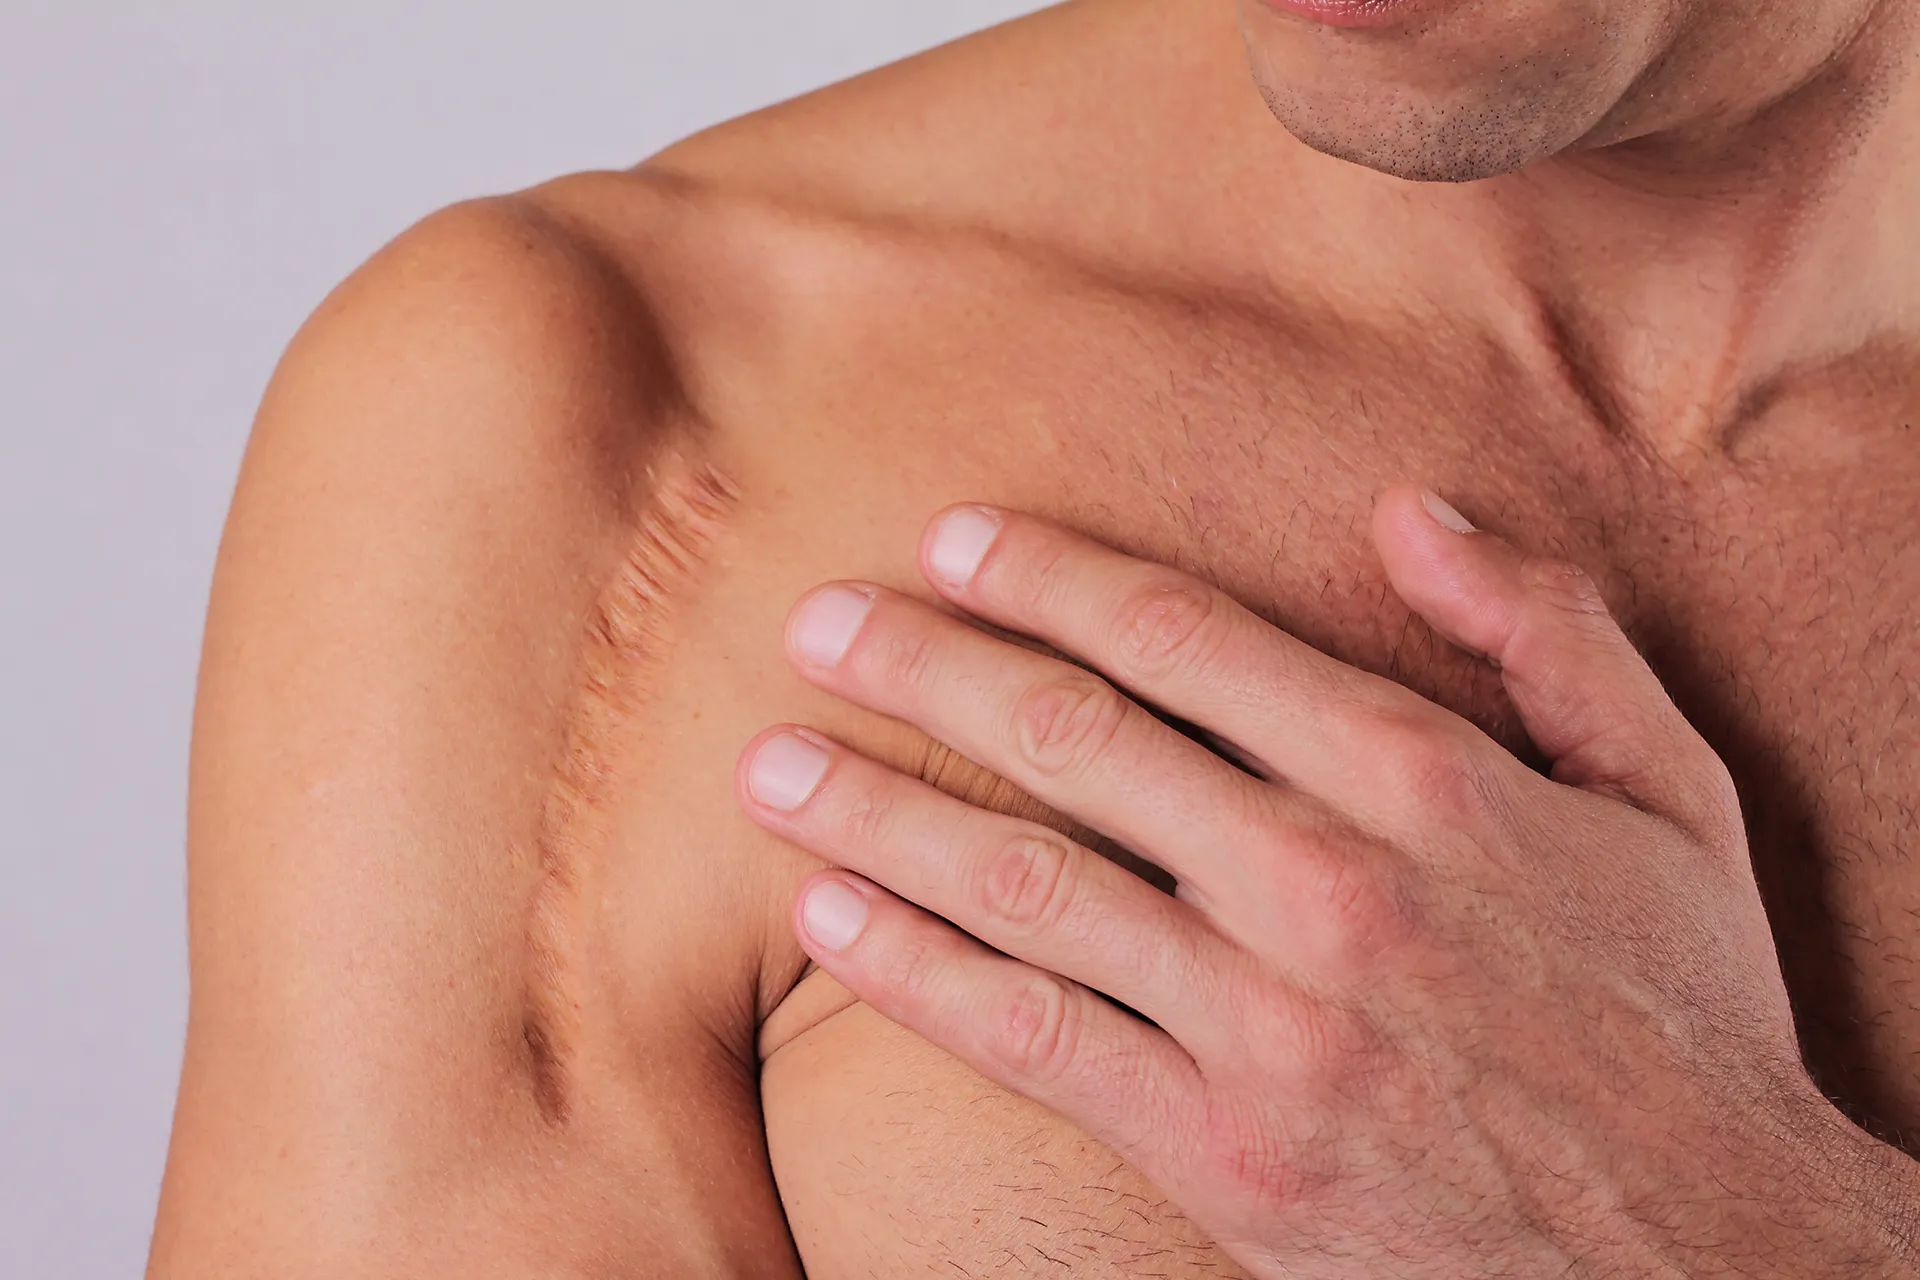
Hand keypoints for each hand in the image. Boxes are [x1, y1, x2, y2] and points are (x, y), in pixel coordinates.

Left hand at [736, 486, 1917, 1277]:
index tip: (950, 543)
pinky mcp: (1223, 1151)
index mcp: (1425, 780)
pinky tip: (829, 912)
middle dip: (924, 668)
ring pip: (1023, 881)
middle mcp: (1326, 883)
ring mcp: (1263, 1024)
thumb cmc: (1682, 1010)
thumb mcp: (1669, 796)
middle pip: (1074, 740)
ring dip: (878, 808)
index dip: (1051, 577)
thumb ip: (1547, 634)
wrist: (1717, 1254)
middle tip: (815, 624)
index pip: (1188, 639)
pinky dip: (915, 968)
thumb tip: (1410, 510)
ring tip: (771, 761)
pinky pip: (1031, 1036)